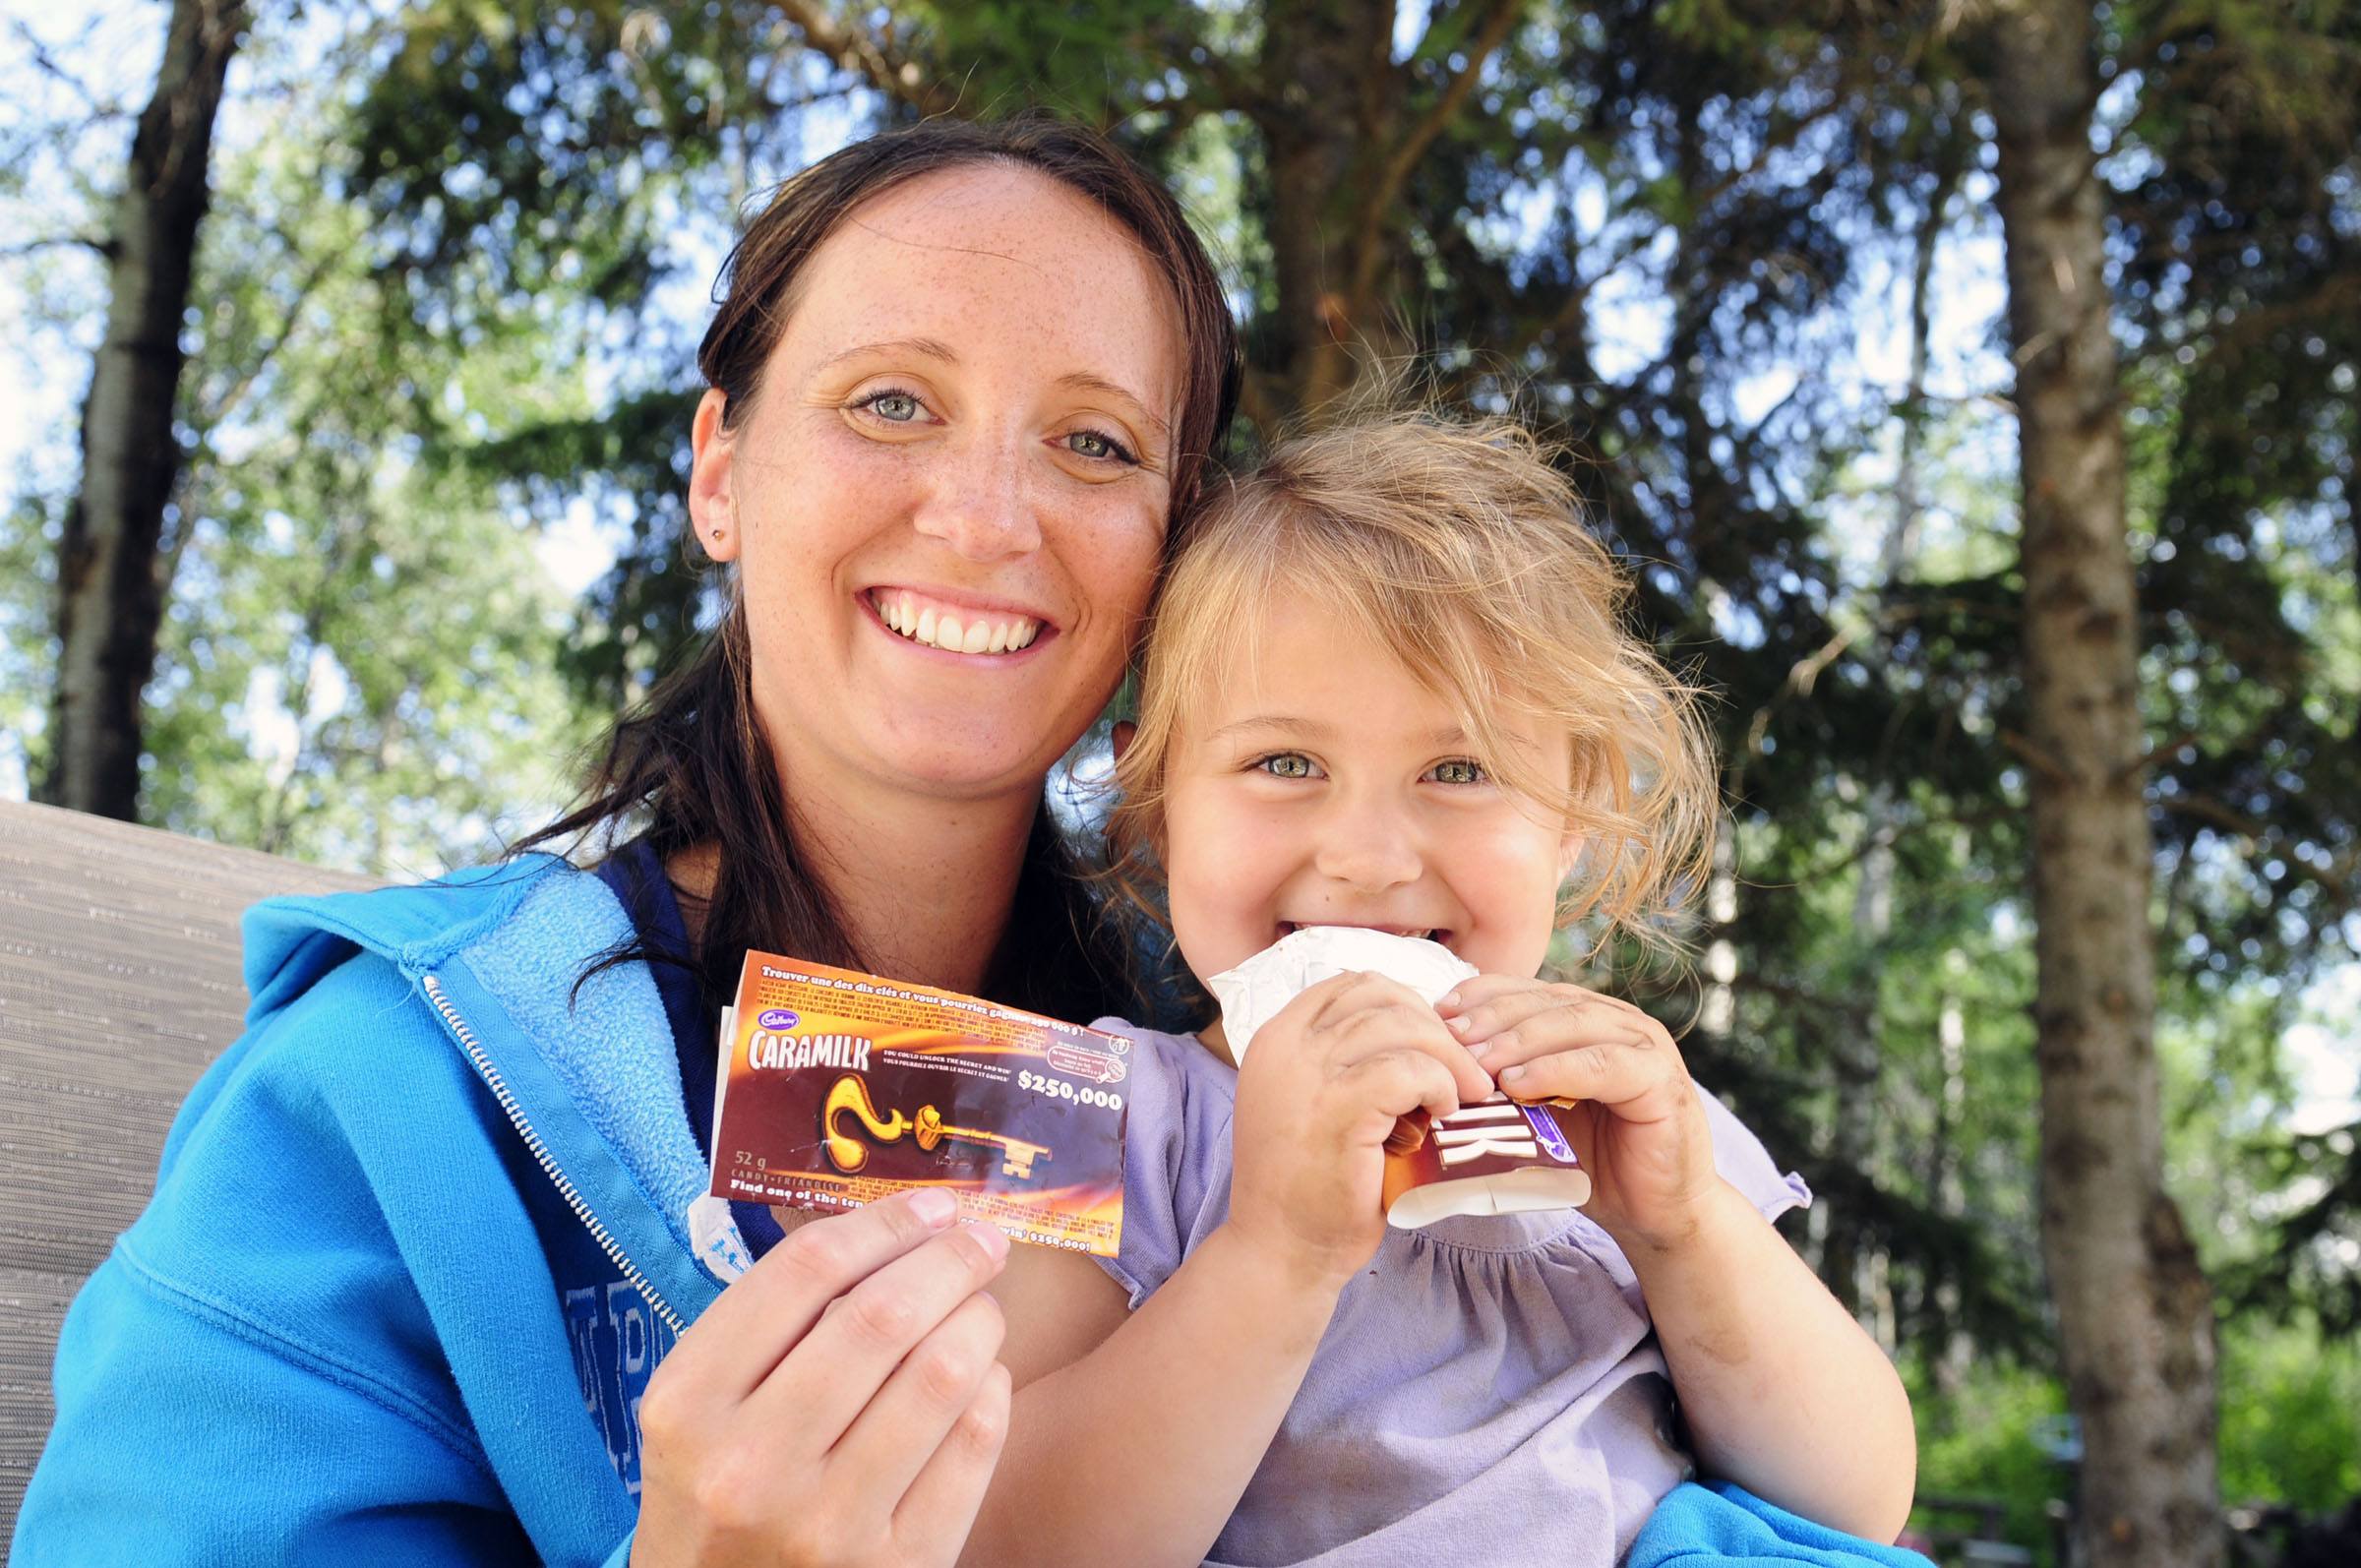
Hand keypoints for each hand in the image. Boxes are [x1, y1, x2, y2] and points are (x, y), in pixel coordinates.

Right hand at [632, 1188, 1012, 1567]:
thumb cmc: (717, 1492)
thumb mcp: (701, 1410)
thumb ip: (772, 1325)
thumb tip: (896, 1229)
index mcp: (688, 1404)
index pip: (803, 1272)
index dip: (885, 1223)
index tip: (934, 1205)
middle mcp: (751, 1465)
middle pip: (882, 1317)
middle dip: (951, 1260)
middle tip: (983, 1241)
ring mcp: (826, 1526)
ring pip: (940, 1376)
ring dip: (979, 1321)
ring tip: (980, 1310)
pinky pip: (972, 1447)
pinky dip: (991, 1393)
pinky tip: (982, 1379)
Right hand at [1227, 971, 1494, 1290]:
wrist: (1280, 1250)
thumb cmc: (1305, 1186)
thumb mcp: (1307, 1105)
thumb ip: (1342, 1064)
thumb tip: (1419, 1036)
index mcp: (1276, 1039)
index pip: (1349, 985)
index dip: (1402, 1003)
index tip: (1431, 1040)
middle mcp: (1286, 1046)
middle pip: (1379, 997)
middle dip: (1433, 1026)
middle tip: (1464, 1068)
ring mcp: (1309, 1075)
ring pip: (1399, 1027)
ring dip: (1445, 1057)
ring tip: (1464, 1093)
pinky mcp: (1339, 1110)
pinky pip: (1408, 1071)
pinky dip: (1438, 1085)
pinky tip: (1444, 1111)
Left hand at [1437, 976, 1718, 1252]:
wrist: (1656, 1214)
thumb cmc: (1592, 1164)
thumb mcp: (1537, 1115)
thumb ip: (1504, 1084)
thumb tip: (1441, 1068)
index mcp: (1588, 1019)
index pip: (1529, 991)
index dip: (1482, 995)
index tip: (1438, 1011)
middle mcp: (1619, 1022)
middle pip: (1546, 1002)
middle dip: (1492, 1016)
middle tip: (1449, 1037)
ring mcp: (1645, 1047)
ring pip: (1573, 1024)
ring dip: (1519, 1040)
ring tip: (1476, 1062)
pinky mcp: (1662, 1081)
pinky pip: (1603, 1065)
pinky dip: (1557, 1069)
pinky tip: (1518, 1083)